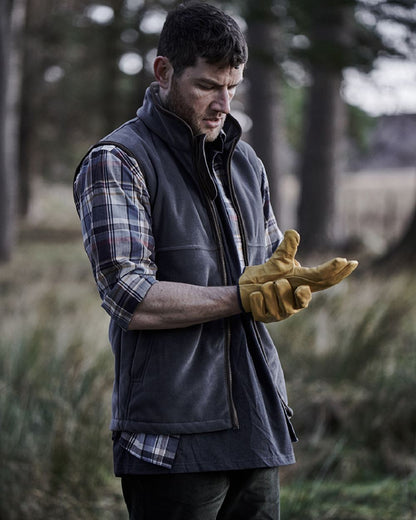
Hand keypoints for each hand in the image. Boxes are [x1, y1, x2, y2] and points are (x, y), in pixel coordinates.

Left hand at [238, 229, 357, 320]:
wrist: (244, 292)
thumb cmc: (265, 278)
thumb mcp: (277, 262)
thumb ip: (287, 250)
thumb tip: (293, 232)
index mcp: (303, 288)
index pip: (325, 280)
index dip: (339, 272)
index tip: (349, 261)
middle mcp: (297, 304)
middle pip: (303, 292)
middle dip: (289, 285)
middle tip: (279, 281)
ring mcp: (282, 313)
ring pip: (277, 289)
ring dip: (267, 286)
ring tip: (265, 287)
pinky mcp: (266, 318)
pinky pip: (260, 299)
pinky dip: (255, 295)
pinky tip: (255, 296)